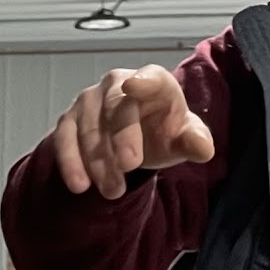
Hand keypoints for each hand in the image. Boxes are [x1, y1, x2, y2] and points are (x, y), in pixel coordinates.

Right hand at [53, 65, 214, 199]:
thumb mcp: (182, 139)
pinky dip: (71, 162)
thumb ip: (194, 142)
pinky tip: (79, 185)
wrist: (132, 141)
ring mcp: (89, 100)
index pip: (150, 78)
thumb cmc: (161, 133)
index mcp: (153, 81)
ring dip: (100, 162)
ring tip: (113, 191)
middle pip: (117, 108)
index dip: (143, 81)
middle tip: (129, 167)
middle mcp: (117, 83)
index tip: (134, 87)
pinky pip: (65, 139)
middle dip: (121, 138)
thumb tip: (203, 149)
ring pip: (90, 128)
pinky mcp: (69, 120)